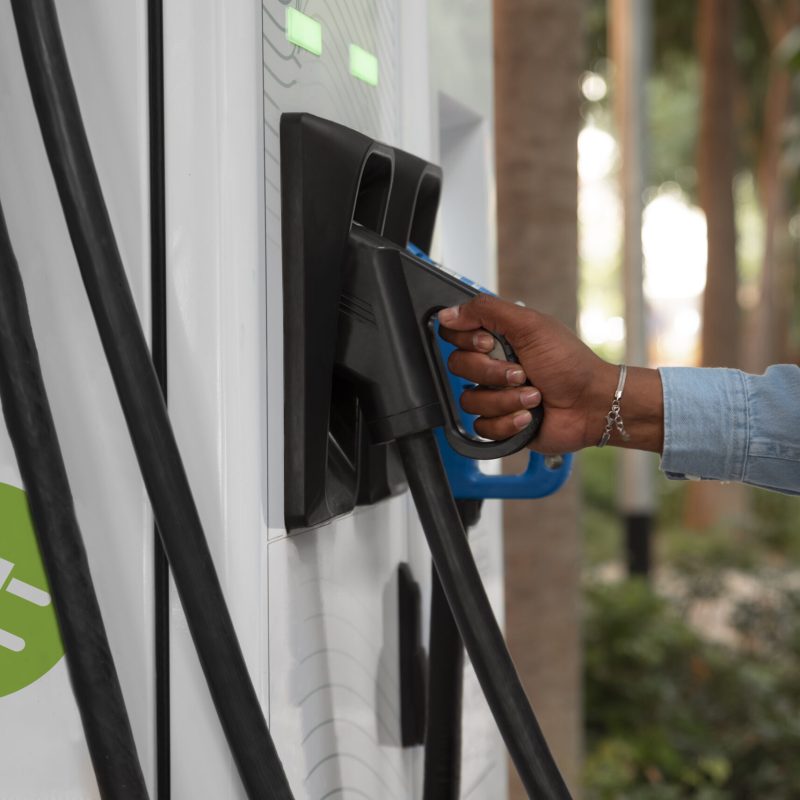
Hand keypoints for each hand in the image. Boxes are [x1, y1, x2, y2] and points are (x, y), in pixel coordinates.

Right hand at [438, 294, 663, 453]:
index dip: (467, 341)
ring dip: (505, 399)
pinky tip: (529, 416)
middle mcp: (491, 365)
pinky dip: (508, 421)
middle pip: (458, 367)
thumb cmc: (570, 364)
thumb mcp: (530, 325)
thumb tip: (447, 314)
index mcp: (496, 338)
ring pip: (470, 400)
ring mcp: (494, 395)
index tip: (489, 343)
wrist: (591, 404)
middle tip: (521, 373)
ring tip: (534, 397)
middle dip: (492, 373)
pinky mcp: (499, 423)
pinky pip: (482, 427)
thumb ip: (486, 311)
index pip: (453, 335)